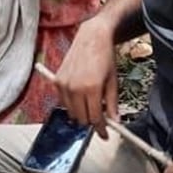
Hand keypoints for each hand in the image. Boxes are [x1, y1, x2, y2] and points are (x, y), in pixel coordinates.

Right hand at [57, 20, 118, 136]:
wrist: (91, 37)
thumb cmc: (105, 57)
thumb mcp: (113, 81)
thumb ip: (112, 104)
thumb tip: (116, 121)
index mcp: (91, 88)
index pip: (95, 118)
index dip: (101, 129)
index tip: (105, 135)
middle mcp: (75, 88)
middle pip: (82, 119)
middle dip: (91, 121)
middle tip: (100, 116)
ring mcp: (64, 85)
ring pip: (71, 113)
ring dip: (81, 113)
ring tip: (91, 103)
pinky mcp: (57, 81)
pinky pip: (63, 102)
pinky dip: (72, 104)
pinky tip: (80, 96)